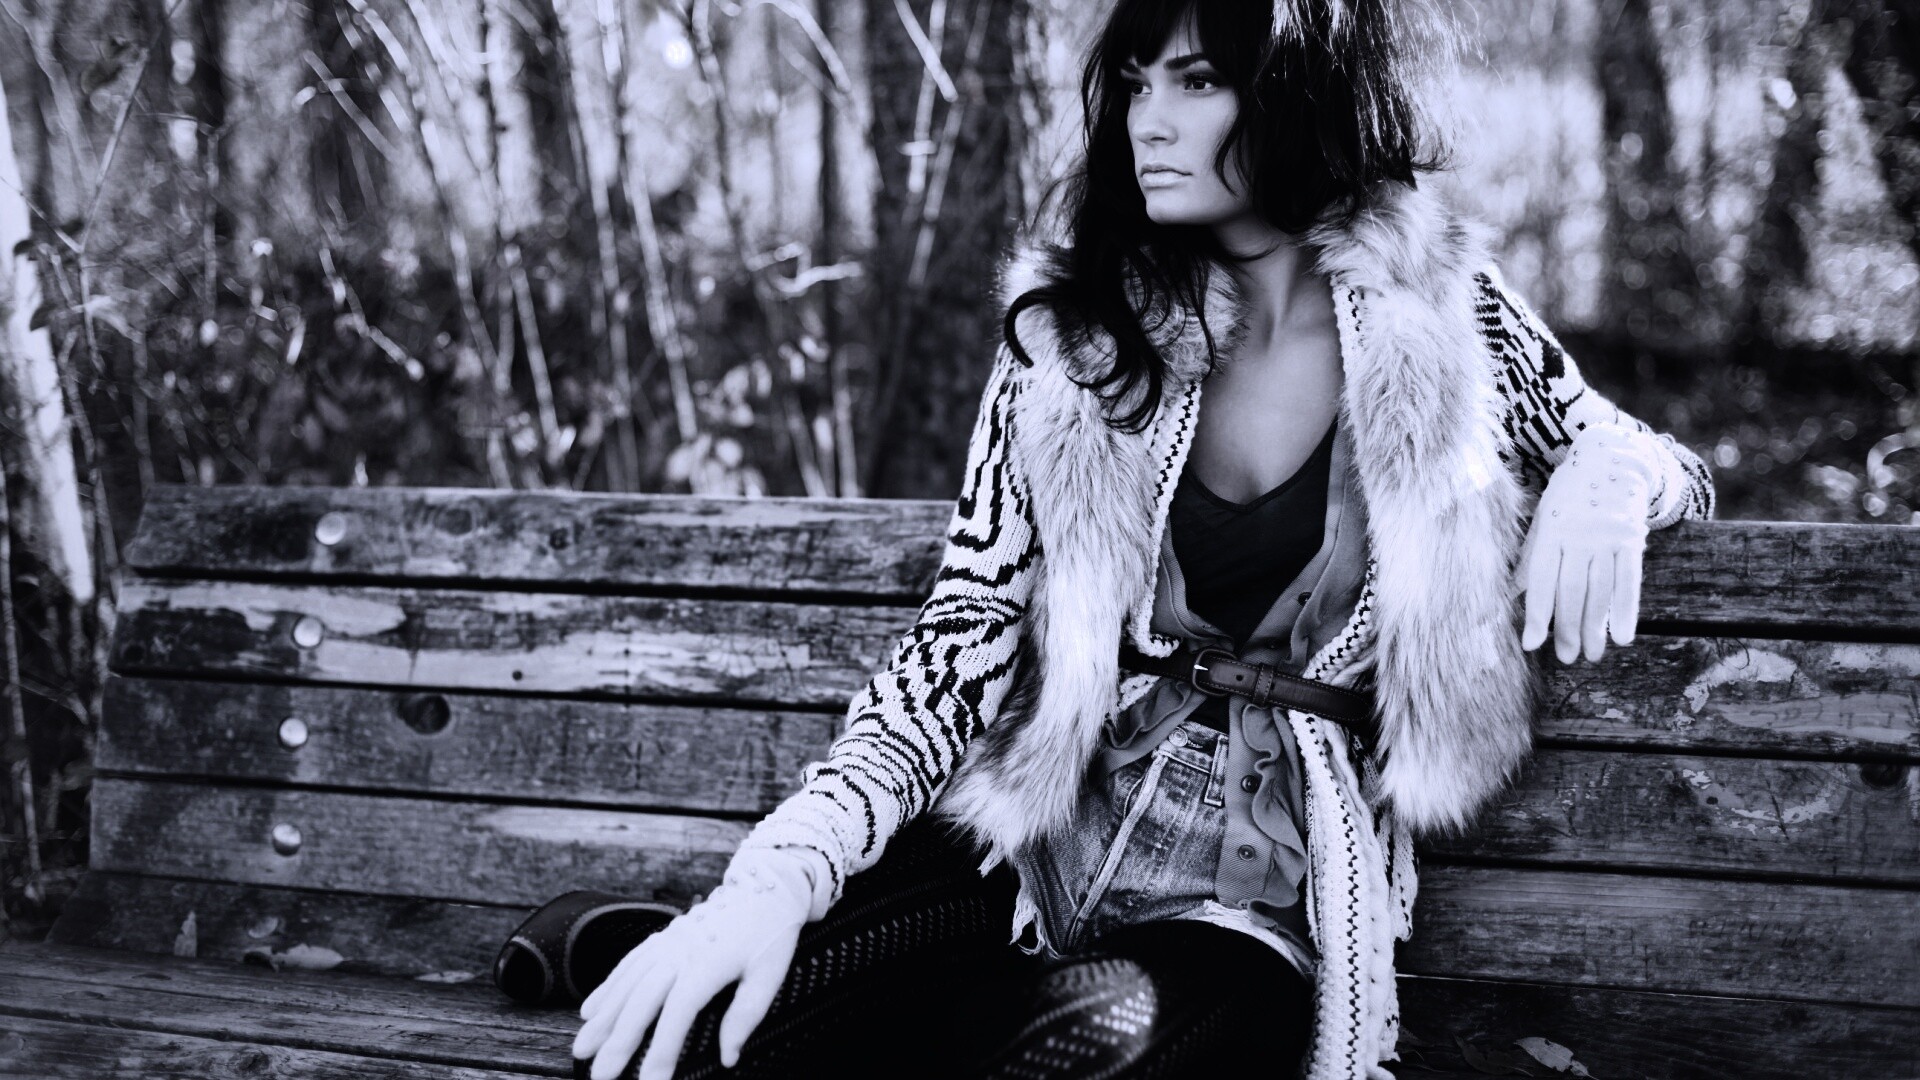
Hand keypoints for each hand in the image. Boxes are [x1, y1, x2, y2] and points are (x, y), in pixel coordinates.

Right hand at [571, 846, 820, 1079]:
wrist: (763, 887)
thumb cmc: (770, 936)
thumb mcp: (769, 976)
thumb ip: (746, 1016)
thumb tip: (728, 1058)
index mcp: (708, 965)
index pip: (677, 1014)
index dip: (662, 1050)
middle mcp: (679, 953)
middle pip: (641, 1001)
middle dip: (618, 1041)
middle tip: (599, 1075)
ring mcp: (666, 943)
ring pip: (626, 983)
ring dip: (602, 1018)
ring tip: (581, 1048)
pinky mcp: (661, 937)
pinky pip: (627, 964)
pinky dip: (606, 987)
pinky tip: (590, 1011)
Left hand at [1520, 422, 1655, 663]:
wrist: (1612, 456)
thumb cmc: (1569, 494)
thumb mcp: (1542, 518)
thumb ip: (1530, 557)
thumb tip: (1510, 594)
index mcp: (1550, 531)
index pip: (1541, 581)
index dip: (1536, 614)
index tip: (1531, 644)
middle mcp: (1578, 536)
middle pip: (1571, 591)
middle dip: (1568, 629)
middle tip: (1567, 657)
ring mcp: (1607, 537)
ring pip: (1600, 591)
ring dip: (1596, 627)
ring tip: (1592, 654)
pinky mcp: (1632, 539)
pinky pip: (1629, 580)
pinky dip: (1626, 610)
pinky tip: (1622, 636)